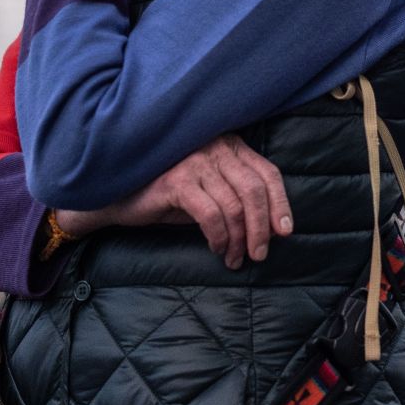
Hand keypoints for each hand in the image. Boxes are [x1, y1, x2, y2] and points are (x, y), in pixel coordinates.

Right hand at [56, 135, 291, 270]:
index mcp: (229, 145)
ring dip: (238, 239)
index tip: (285, 232)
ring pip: (235, 206)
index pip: (268, 173)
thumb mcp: (209, 190)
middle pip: (255, 190)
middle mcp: (215, 147)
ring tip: (233, 258)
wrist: (119, 195)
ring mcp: (195, 162)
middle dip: (261, 229)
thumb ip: (237, 197)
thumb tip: (270, 228)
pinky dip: (219, 237)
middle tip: (258, 255)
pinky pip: (211, 215)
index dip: (281, 204)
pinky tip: (216, 248)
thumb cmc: (168, 193)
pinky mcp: (177, 180)